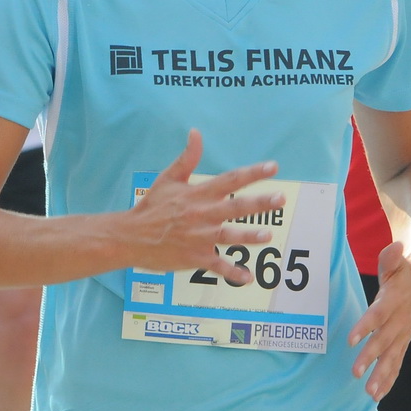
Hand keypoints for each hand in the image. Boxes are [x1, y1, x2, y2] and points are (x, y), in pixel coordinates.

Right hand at [127, 129, 282, 283]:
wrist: (130, 237)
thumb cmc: (151, 207)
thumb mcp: (168, 178)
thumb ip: (187, 157)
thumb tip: (196, 132)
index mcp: (197, 194)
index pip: (229, 180)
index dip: (252, 173)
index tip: (273, 168)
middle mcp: (201, 214)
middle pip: (234, 207)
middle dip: (259, 203)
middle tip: (280, 199)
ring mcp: (198, 237)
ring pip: (228, 236)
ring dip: (248, 237)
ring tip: (267, 236)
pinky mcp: (194, 257)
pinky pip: (216, 266)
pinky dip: (232, 273)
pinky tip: (248, 278)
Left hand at [348, 238, 410, 399]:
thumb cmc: (403, 272)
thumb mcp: (397, 261)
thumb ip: (392, 258)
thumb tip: (395, 247)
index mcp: (395, 300)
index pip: (379, 314)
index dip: (366, 326)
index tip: (351, 340)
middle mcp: (401, 321)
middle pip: (384, 341)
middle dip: (371, 358)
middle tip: (356, 373)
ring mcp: (404, 334)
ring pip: (393, 358)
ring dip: (382, 376)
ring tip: (370, 393)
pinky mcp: (403, 343)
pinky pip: (397, 364)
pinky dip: (389, 380)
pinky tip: (378, 396)